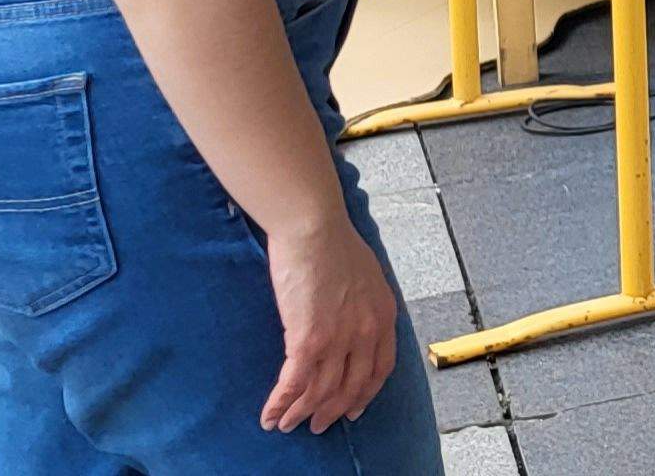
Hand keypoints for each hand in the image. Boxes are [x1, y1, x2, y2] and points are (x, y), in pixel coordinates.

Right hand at [260, 215, 401, 432]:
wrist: (314, 229)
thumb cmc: (335, 243)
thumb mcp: (367, 277)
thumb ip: (364, 304)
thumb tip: (352, 318)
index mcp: (384, 316)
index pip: (381, 368)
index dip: (366, 393)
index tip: (355, 408)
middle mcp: (367, 333)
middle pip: (352, 386)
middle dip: (334, 411)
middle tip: (319, 425)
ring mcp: (339, 339)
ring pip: (321, 391)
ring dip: (302, 412)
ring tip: (287, 424)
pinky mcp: (308, 340)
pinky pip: (294, 383)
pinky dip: (281, 403)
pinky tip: (270, 415)